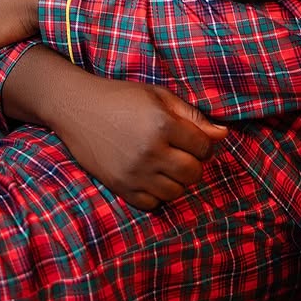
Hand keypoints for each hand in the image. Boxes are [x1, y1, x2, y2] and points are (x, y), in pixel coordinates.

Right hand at [48, 72, 227, 209]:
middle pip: (192, 173)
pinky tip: (151, 176)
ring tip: (167, 164)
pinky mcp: (119, 186)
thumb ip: (193, 116)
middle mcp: (150, 151)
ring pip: (175, 191)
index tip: (194, 139)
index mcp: (162, 124)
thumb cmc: (122, 97)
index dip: (204, 143)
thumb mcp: (159, 96)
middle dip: (194, 164)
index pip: (203, 147)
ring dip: (177, 180)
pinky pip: (152, 204)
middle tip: (183, 153)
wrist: (78, 108)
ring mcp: (134, 172)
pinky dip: (157, 193)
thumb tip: (223, 134)